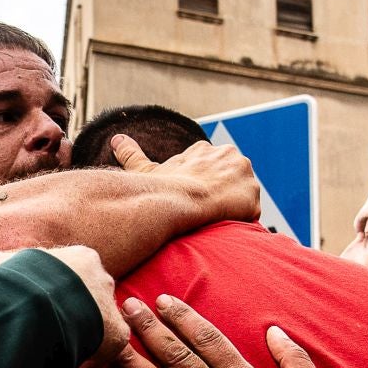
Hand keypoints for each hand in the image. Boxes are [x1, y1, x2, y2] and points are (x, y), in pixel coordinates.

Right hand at [0, 244, 128, 367]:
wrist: (39, 302)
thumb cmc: (17, 281)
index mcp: (81, 258)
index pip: (69, 278)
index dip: (50, 297)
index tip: (31, 315)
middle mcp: (101, 280)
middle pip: (86, 304)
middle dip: (66, 322)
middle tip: (39, 342)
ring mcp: (112, 308)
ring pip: (92, 331)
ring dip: (70, 347)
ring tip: (41, 365)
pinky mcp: (117, 336)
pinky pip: (95, 357)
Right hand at [111, 135, 262, 222]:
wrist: (176, 201)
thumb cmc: (158, 188)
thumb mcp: (143, 170)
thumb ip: (132, 154)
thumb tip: (116, 139)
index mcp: (205, 149)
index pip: (213, 169)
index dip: (203, 187)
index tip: (193, 200)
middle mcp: (228, 155)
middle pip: (231, 180)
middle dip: (221, 195)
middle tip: (203, 213)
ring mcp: (243, 173)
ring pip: (242, 195)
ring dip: (232, 209)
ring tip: (213, 222)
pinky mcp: (252, 194)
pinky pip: (251, 212)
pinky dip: (241, 221)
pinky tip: (224, 228)